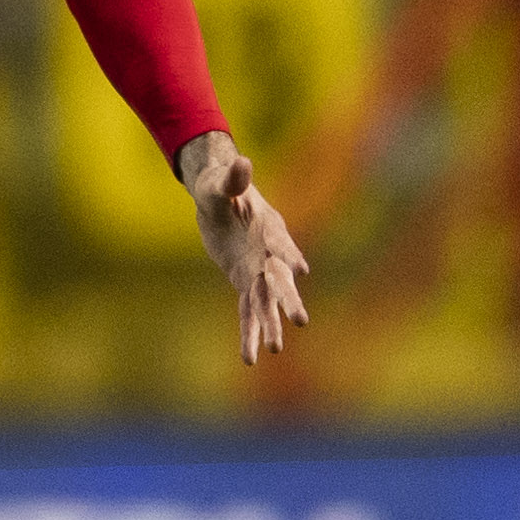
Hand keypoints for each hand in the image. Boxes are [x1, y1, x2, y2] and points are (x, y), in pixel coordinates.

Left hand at [178, 132, 311, 365]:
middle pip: (280, 278)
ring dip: (269, 324)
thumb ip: (232, 179)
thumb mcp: (220, 183)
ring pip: (266, 301)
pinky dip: (248, 331)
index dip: (289, 255)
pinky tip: (249, 358)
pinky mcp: (245, 281)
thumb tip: (241, 161)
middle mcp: (269, 254)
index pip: (280, 243)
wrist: (220, 196)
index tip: (299, 270)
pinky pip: (247, 310)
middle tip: (299, 320)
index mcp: (269, 228)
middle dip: (288, 298)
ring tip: (274, 350)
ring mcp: (259, 270)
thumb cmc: (221, 185)